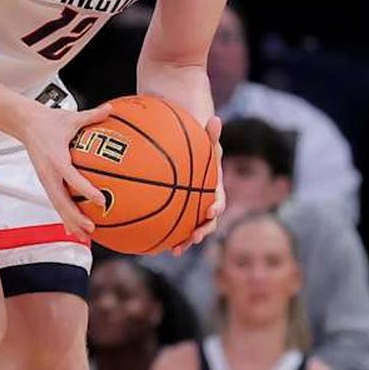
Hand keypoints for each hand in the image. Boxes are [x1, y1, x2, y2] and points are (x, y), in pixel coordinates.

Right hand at [18, 103, 111, 238]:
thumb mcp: (70, 117)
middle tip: (92, 228)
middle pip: (61, 200)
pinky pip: (56, 202)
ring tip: (85, 237)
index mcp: (56, 158)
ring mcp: (46, 180)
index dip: (85, 189)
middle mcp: (49, 173)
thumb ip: (92, 115)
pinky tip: (74, 230)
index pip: (71, 177)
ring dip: (71, 222)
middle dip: (75, 216)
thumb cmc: (48, 121)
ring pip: (58, 206)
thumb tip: (110, 109)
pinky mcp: (46, 182)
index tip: (100, 200)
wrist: (24, 124)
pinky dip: (65, 216)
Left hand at [171, 116, 225, 255]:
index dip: (216, 207)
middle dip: (201, 232)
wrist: (186, 148)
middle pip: (206, 221)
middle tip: (193, 238)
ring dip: (183, 240)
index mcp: (213, 187)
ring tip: (173, 250)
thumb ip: (209, 133)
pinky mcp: (176, 211)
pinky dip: (164, 233)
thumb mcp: (203, 137)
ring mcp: (190, 208)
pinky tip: (149, 242)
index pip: (219, 200)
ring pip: (188, 227)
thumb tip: (216, 119)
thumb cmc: (196, 142)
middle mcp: (204, 201)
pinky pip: (171, 224)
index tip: (210, 211)